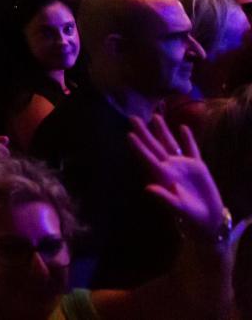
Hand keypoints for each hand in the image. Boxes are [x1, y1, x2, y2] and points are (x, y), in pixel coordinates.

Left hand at [127, 114, 229, 236]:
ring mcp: (183, 166)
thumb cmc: (189, 216)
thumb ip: (163, 197)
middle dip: (144, 132)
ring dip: (162, 130)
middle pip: (154, 146)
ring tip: (154, 116)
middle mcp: (170, 167)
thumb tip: (148, 188)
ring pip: (170, 144)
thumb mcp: (177, 207)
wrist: (207, 219)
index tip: (129, 134)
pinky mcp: (198, 167)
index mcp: (162, 176)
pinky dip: (188, 139)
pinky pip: (192, 149)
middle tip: (132, 117)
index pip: (147, 158)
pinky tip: (183, 127)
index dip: (138, 147)